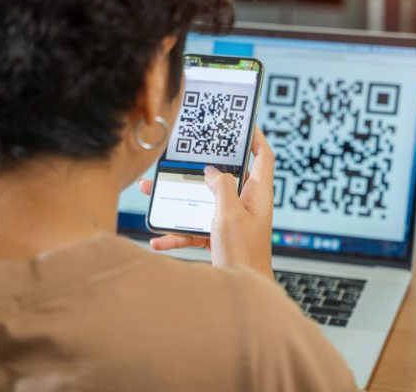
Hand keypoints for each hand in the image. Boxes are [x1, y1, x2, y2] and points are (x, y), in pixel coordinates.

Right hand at [139, 127, 274, 278]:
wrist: (242, 290)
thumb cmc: (243, 254)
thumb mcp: (229, 214)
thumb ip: (221, 187)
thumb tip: (212, 171)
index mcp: (257, 193)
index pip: (263, 157)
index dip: (256, 138)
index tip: (243, 125)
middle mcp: (246, 204)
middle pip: (225, 176)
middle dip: (202, 167)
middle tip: (186, 153)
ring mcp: (232, 220)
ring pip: (203, 202)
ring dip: (180, 200)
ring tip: (152, 191)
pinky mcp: (219, 237)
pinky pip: (196, 228)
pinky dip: (178, 233)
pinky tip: (158, 240)